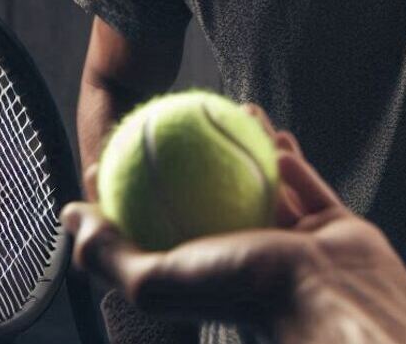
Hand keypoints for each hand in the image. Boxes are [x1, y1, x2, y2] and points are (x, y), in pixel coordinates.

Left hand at [62, 107, 405, 343]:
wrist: (335, 294)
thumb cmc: (245, 291)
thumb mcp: (157, 280)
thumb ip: (111, 255)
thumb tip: (70, 216)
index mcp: (207, 276)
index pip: (158, 227)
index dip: (130, 192)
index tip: (115, 155)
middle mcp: (247, 257)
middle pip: (209, 200)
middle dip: (192, 163)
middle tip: (175, 123)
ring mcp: (292, 242)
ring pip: (262, 185)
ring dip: (247, 148)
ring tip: (232, 112)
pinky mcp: (329, 225)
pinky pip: (305, 180)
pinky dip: (288, 156)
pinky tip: (271, 129)